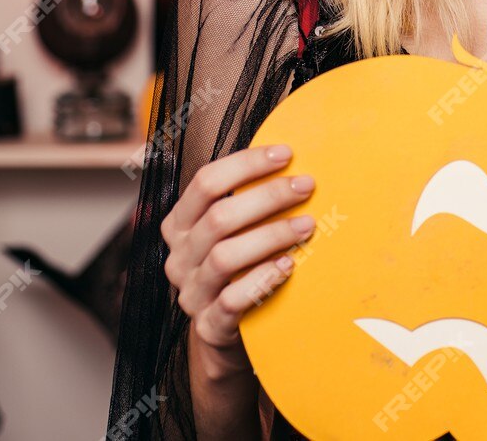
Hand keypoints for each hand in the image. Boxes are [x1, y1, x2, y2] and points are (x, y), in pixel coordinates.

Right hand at [161, 142, 316, 375]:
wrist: (226, 332)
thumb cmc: (238, 267)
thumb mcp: (233, 232)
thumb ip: (246, 200)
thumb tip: (292, 160)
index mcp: (180, 224)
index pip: (206, 182)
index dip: (246, 164)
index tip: (286, 154)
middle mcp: (179, 257)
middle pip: (219, 217)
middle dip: (268, 196)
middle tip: (306, 186)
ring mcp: (192, 293)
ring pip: (225, 257)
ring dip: (271, 236)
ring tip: (307, 226)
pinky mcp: (210, 325)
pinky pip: (232, 300)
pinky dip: (263, 280)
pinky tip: (289, 266)